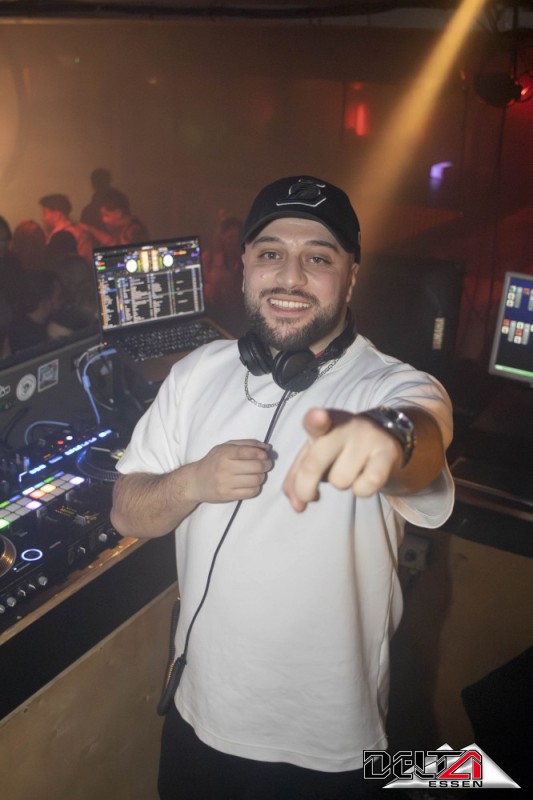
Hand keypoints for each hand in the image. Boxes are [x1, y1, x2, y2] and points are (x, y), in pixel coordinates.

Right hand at [188, 440, 272, 503]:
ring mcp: (226, 483)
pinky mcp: (228, 495)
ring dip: (262, 477)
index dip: (260, 453)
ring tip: (259, 474)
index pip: (247, 452)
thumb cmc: (213, 462)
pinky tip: (252, 484)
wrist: (195, 482)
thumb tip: (266, 447)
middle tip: (267, 464)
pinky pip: (251, 492)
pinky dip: (256, 487)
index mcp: (224, 454)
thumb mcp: (225, 447)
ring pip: (256, 480)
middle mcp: (224, 468)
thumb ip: (246, 444)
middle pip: (256, 467)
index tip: (265, 455)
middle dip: (266, 465)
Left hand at [283, 408, 402, 511]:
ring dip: (341, 483)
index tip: (317, 416)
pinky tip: (365, 477)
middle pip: (316, 462)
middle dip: (305, 487)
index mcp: (323, 423)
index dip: (315, 420)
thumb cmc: (339, 448)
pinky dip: (361, 490)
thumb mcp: (315, 454)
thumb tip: (297, 505)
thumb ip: (298, 477)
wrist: (383, 438)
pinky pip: (366, 486)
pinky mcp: (386, 453)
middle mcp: (345, 426)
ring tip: (350, 469)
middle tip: (309, 496)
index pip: (316, 421)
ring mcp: (368, 438)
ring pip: (340, 480)